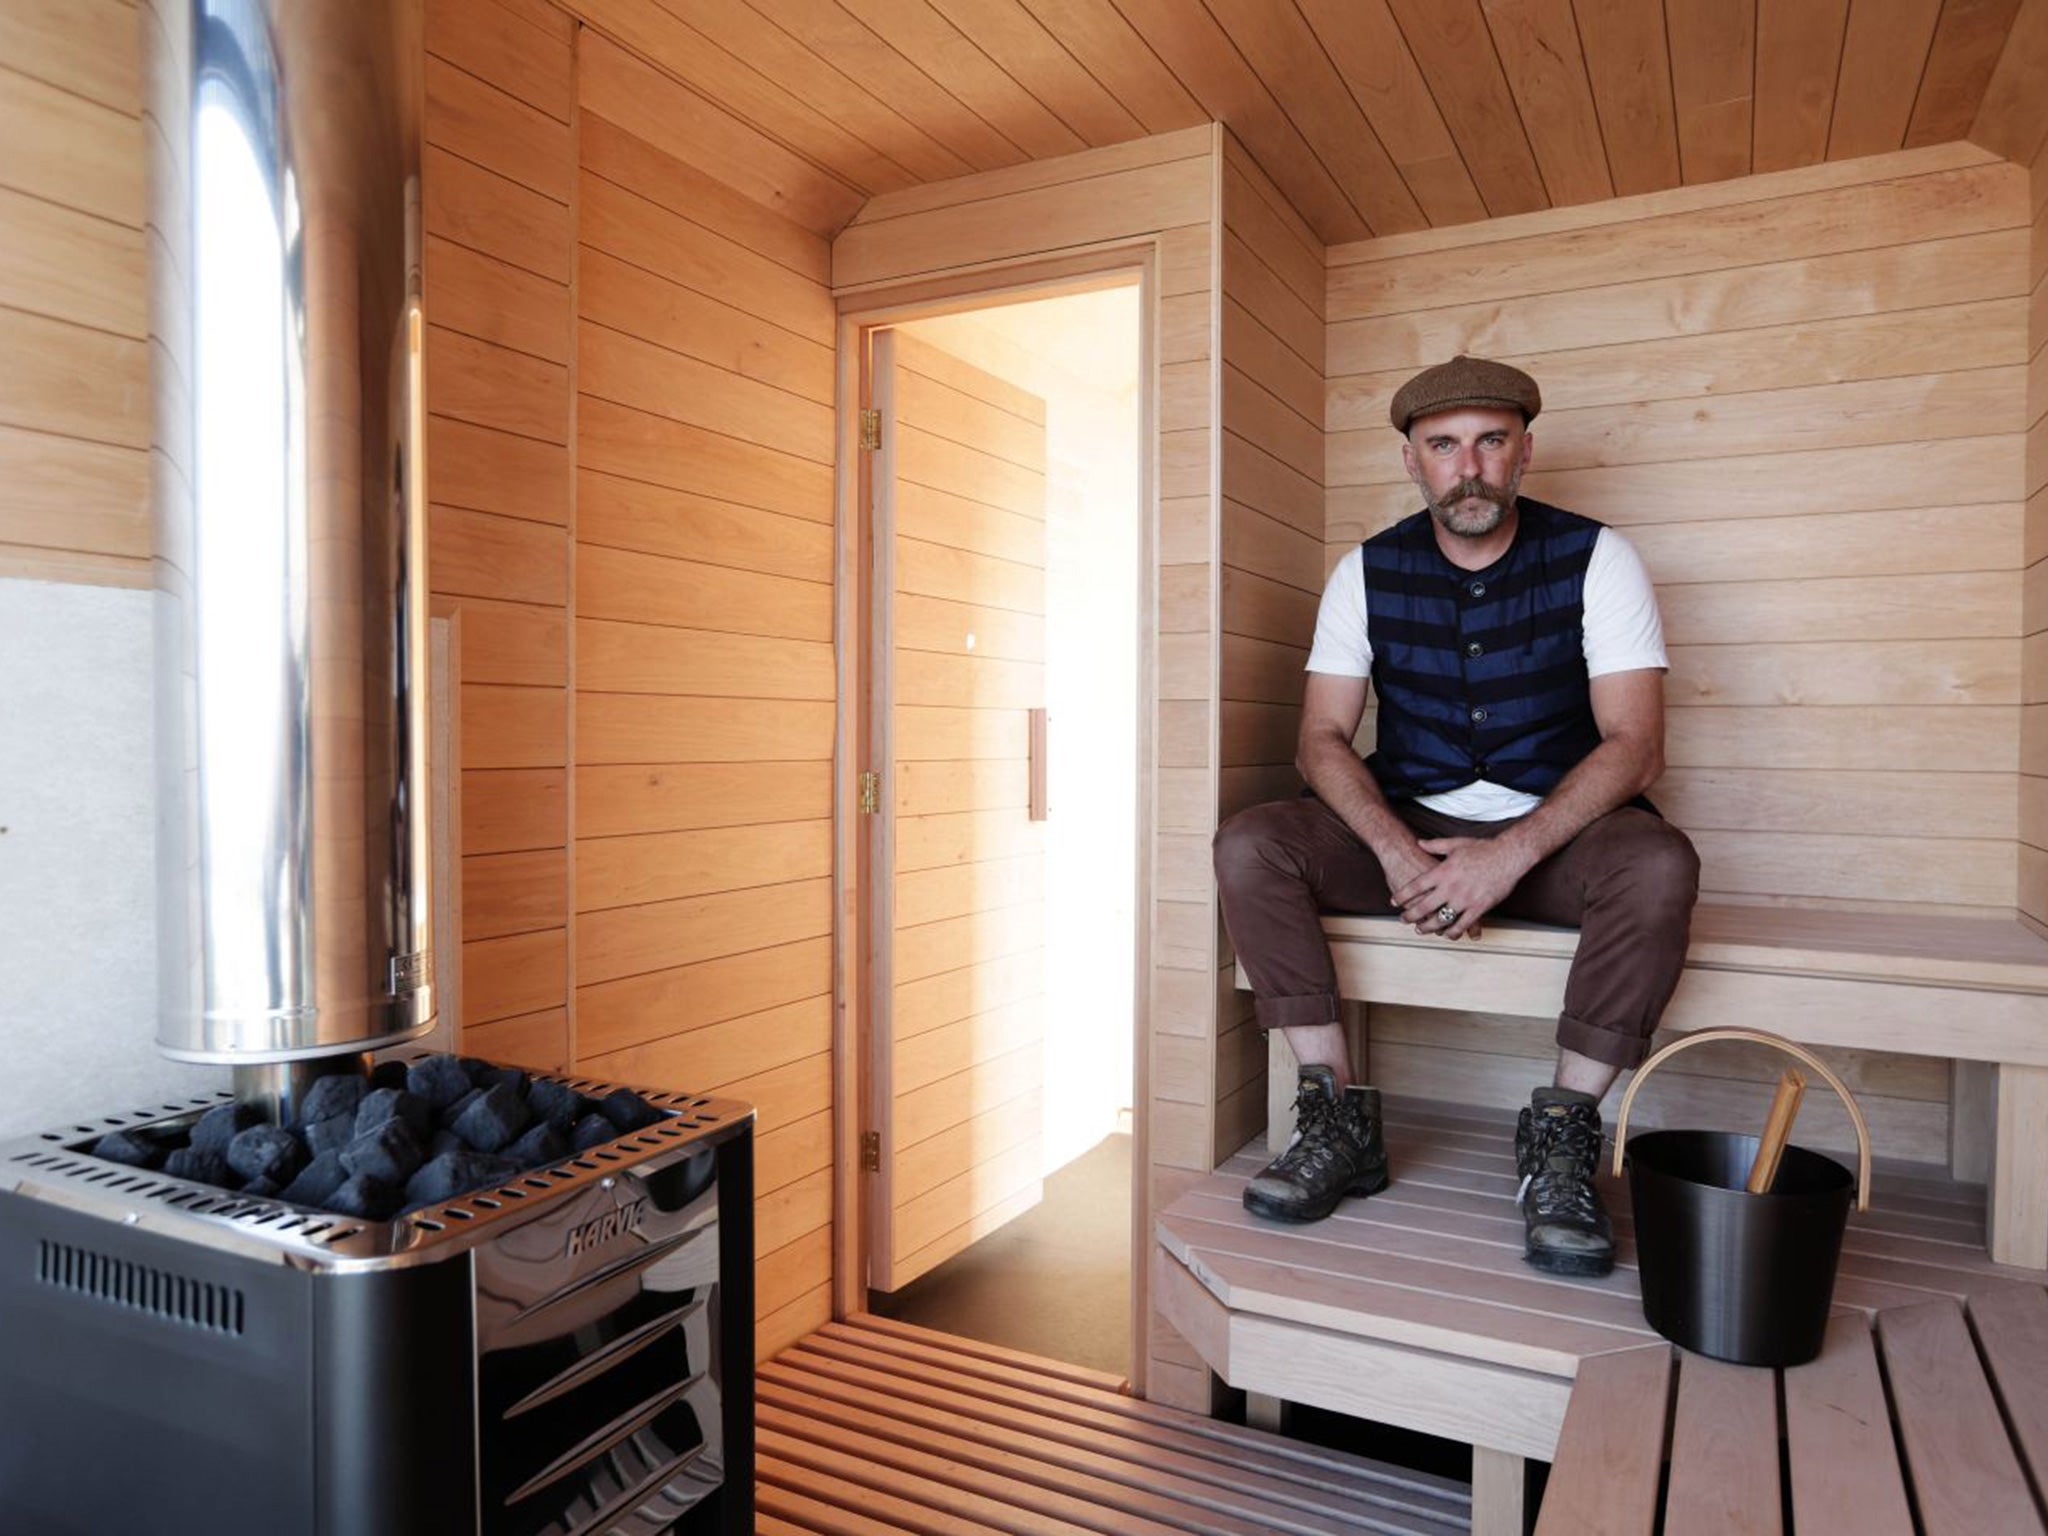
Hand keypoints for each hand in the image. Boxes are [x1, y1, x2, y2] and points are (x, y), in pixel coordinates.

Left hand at [1389, 835, 1531, 939]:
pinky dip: (1453, 932)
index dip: (1402, 895)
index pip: (1415, 886)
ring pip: (1441, 919)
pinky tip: (1447, 935)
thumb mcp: (1456, 844)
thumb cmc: (1483, 848)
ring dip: (1428, 927)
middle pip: (1424, 907)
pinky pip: (1462, 925)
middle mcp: (1450, 887)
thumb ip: (1435, 845)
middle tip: (1403, 920)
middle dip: (1410, 916)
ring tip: (1420, 930)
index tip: (1394, 902)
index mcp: (1443, 872)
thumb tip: (1419, 842)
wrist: (1508, 855)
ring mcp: (1464, 899)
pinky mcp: (1479, 908)